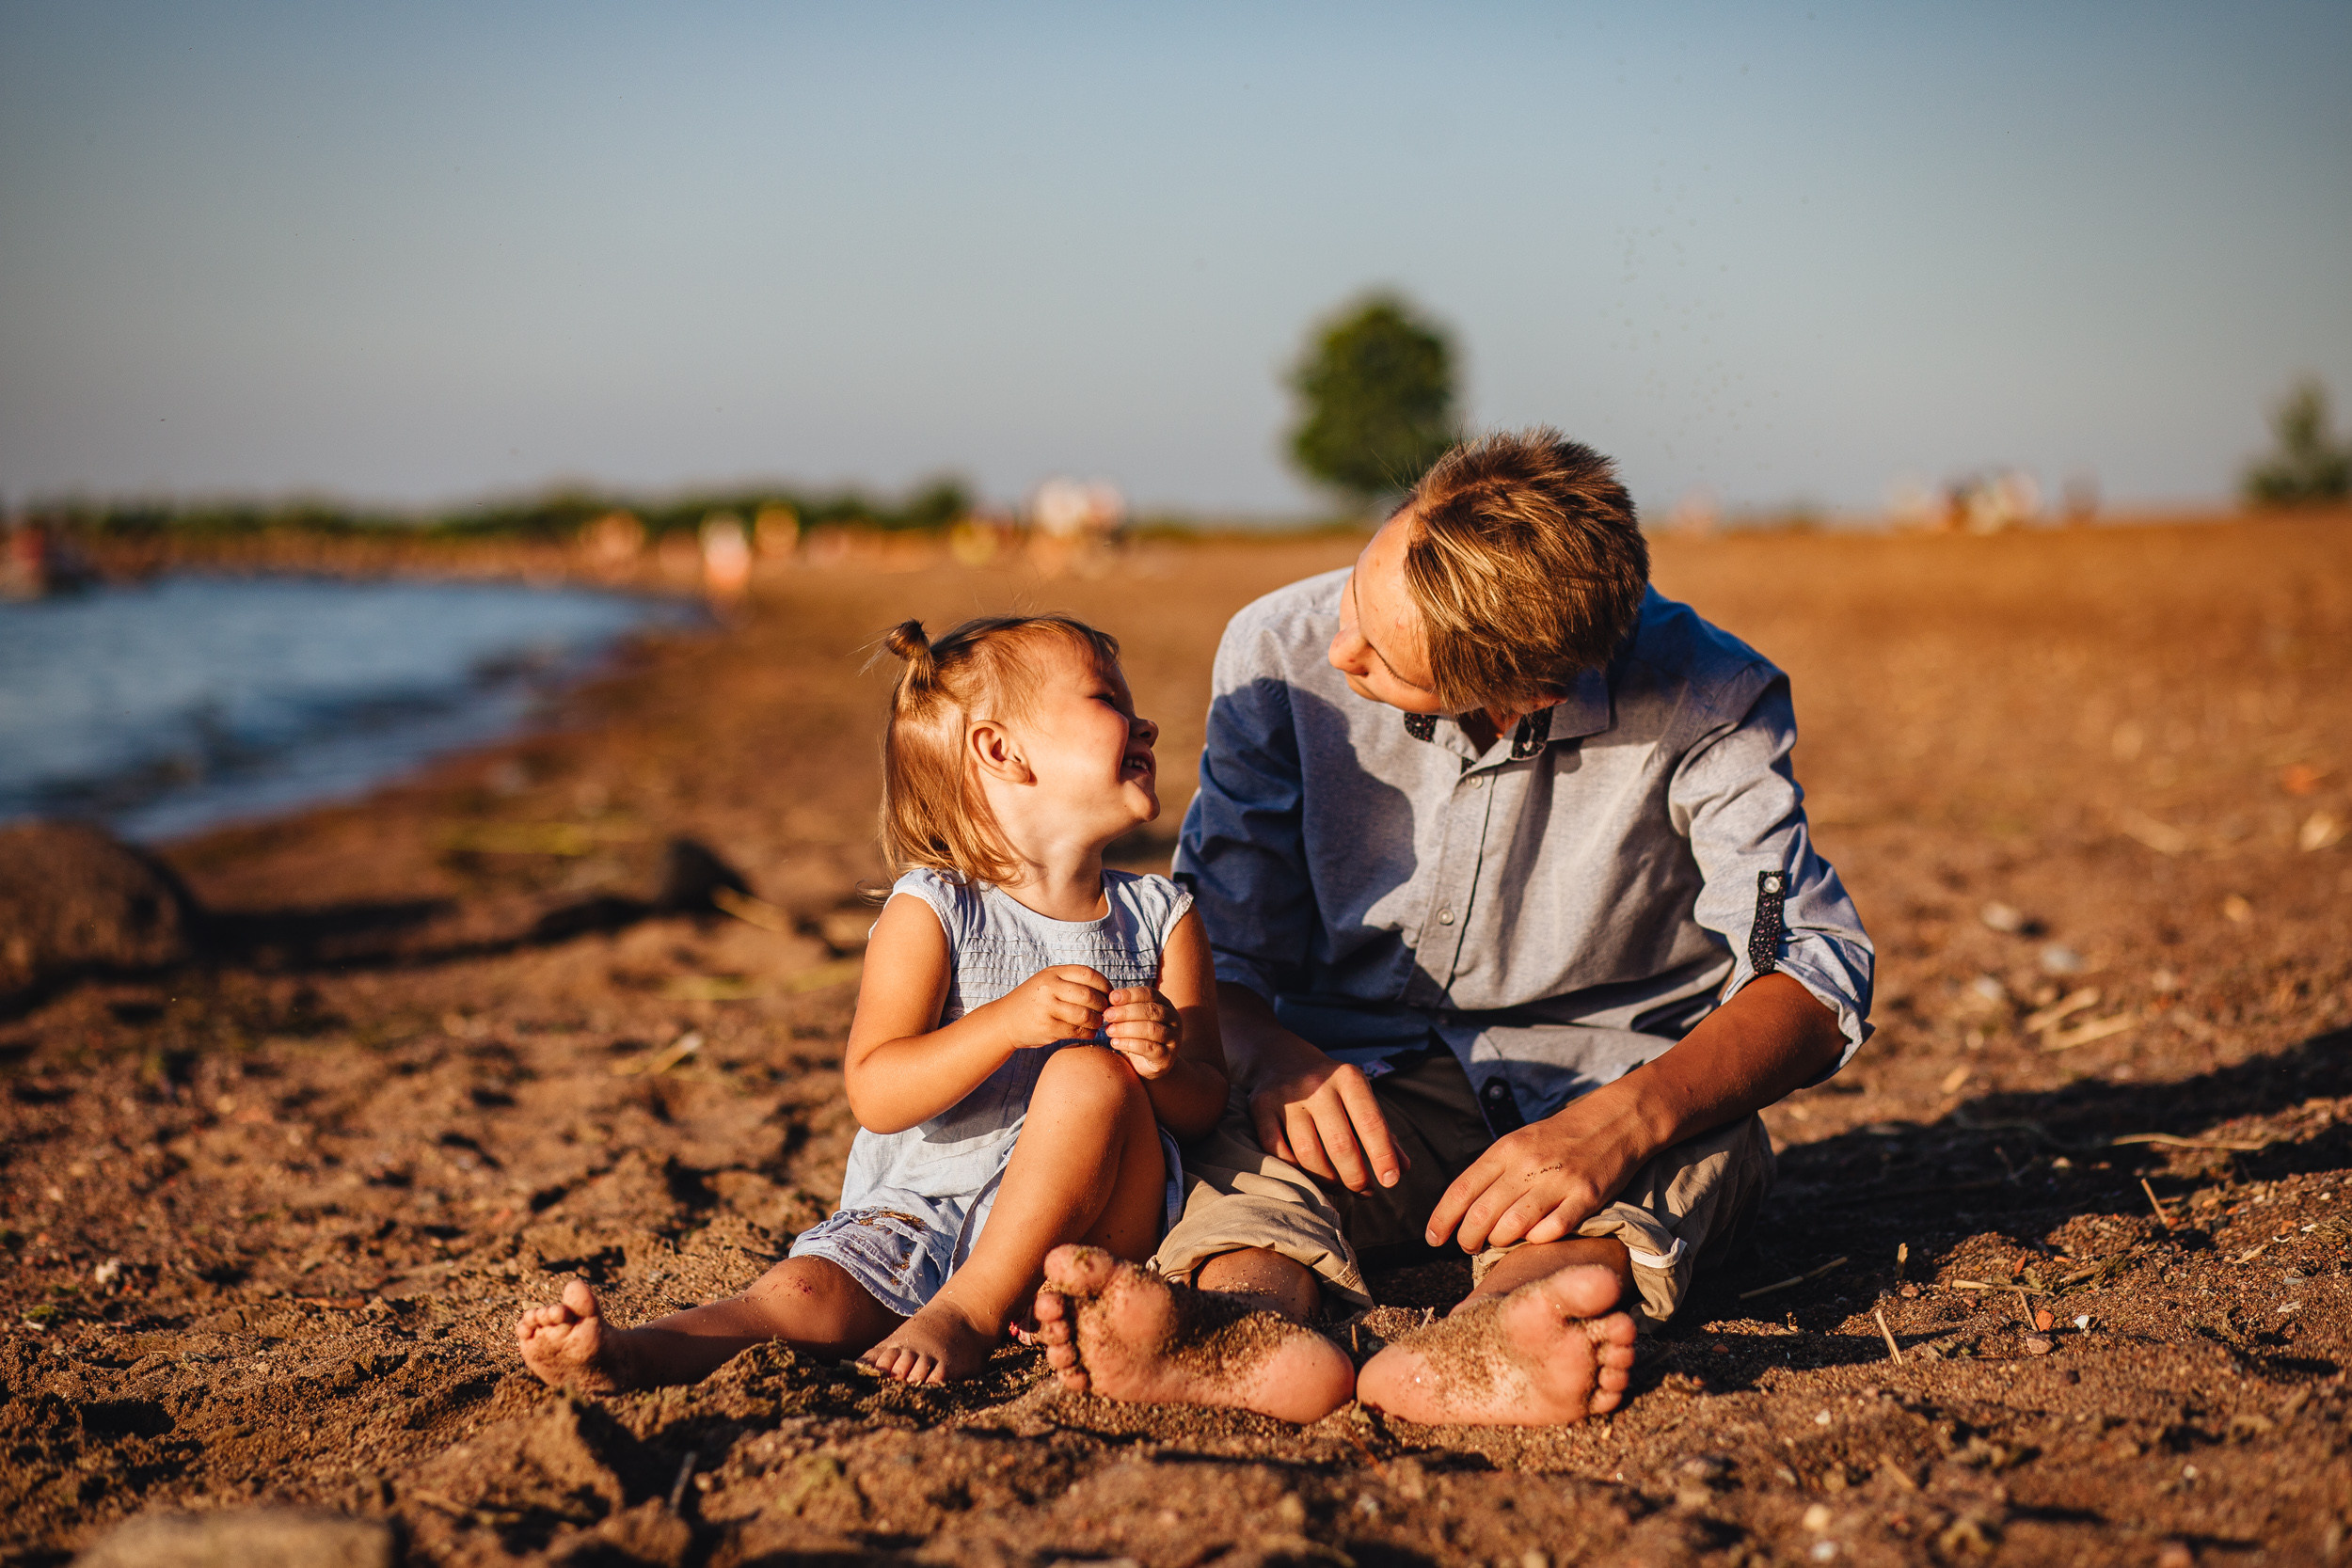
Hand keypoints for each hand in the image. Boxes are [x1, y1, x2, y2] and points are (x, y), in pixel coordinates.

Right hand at [986, 966, 1111, 1050]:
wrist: (1005, 1021)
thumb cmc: (1034, 1002)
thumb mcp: (1048, 982)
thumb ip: (1072, 982)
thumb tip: (1108, 991)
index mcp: (1053, 973)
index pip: (1088, 974)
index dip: (1104, 985)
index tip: (1109, 995)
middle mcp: (1049, 987)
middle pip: (1089, 995)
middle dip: (1103, 1005)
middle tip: (1106, 1012)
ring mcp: (1047, 1007)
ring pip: (1085, 1014)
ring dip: (1097, 1021)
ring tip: (1097, 1023)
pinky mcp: (1047, 1027)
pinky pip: (1076, 1031)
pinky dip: (1088, 1033)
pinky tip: (1089, 1033)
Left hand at [1102, 985, 1179, 1078]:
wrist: (1150, 1065)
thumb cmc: (1139, 1037)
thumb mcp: (1134, 1019)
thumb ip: (1125, 1009)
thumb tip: (1110, 999)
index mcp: (1165, 1005)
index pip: (1150, 994)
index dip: (1130, 994)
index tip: (1111, 998)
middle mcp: (1173, 1020)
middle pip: (1150, 1011)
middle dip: (1126, 1011)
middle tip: (1107, 1015)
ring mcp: (1173, 1039)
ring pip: (1150, 1029)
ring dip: (1126, 1028)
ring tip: (1109, 1030)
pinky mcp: (1167, 1057)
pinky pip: (1148, 1048)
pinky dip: (1129, 1044)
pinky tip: (1115, 1043)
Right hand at [1244, 1033, 1406, 1193]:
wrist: (1277, 1057)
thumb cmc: (1328, 1086)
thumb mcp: (1358, 1096)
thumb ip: (1382, 1131)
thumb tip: (1402, 1168)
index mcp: (1348, 1077)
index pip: (1370, 1122)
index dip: (1382, 1156)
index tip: (1390, 1181)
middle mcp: (1317, 1084)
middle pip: (1340, 1144)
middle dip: (1355, 1176)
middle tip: (1362, 1190)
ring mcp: (1286, 1096)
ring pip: (1307, 1153)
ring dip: (1326, 1179)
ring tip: (1337, 1185)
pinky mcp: (1260, 1107)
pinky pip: (1277, 1152)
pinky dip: (1294, 1170)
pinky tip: (1307, 1174)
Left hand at [1424, 1094, 1645, 1252]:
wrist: (1615, 1120)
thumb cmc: (1561, 1136)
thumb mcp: (1521, 1141)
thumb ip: (1495, 1170)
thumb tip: (1463, 1207)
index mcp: (1506, 1149)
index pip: (1462, 1189)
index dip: (1442, 1218)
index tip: (1433, 1238)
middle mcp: (1528, 1164)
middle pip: (1482, 1214)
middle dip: (1467, 1238)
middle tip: (1467, 1247)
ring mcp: (1558, 1181)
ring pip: (1512, 1227)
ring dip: (1499, 1242)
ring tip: (1498, 1243)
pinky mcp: (1586, 1197)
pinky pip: (1552, 1231)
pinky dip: (1537, 1240)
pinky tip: (1535, 1237)